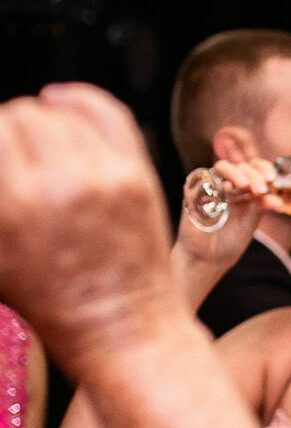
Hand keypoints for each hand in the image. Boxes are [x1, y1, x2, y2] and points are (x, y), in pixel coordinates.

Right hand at [0, 83, 185, 375]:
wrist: (122, 328)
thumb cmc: (48, 298)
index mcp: (15, 204)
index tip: (0, 151)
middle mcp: (61, 184)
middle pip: (25, 115)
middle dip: (13, 129)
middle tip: (15, 153)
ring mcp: (105, 178)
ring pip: (62, 112)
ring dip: (44, 119)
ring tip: (40, 144)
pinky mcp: (138, 177)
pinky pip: (108, 112)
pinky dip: (80, 99)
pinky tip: (60, 101)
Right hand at [172, 157, 283, 274]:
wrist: (208, 259)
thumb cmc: (229, 241)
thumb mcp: (250, 221)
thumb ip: (261, 206)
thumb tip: (277, 199)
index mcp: (244, 190)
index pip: (255, 169)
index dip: (264, 168)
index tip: (273, 179)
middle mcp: (228, 185)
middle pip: (242, 167)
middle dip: (254, 175)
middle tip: (261, 190)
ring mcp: (210, 187)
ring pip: (222, 167)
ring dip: (236, 173)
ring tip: (246, 187)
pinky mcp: (193, 194)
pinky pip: (201, 180)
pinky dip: (214, 183)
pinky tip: (224, 190)